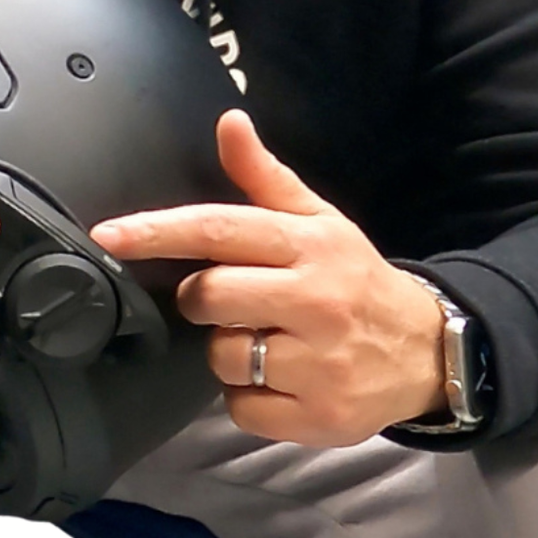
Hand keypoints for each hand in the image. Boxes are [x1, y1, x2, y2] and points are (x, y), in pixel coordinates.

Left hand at [91, 109, 448, 446]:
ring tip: (265, 342)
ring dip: (226, 351)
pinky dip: (248, 397)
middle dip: (200, 299)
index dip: (158, 232)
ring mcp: (320, 363)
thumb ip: (264, 178)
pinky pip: (242, 407)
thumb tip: (229, 122)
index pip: (219, 230)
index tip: (108, 234)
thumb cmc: (355, 281)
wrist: (428, 351)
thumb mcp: (320, 222)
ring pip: (221, 356)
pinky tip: (280, 381)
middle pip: (210, 295)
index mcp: (310, 246)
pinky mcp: (320, 416)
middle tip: (226, 301)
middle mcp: (317, 301)